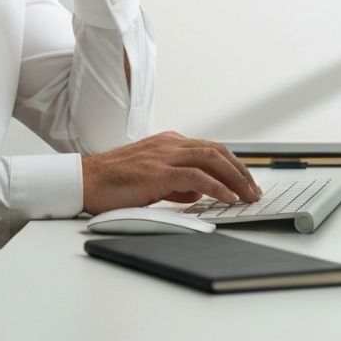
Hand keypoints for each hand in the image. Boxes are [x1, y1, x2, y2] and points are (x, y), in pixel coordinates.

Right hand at [80, 131, 261, 214]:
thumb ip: (176, 184)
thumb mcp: (151, 180)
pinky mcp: (157, 172)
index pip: (209, 149)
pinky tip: (227, 198)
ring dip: (235, 178)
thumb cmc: (114, 182)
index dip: (232, 165)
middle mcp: (168, 144)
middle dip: (241, 170)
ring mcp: (163, 155)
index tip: (246, 182)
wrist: (86, 181)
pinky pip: (196, 177)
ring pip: (211, 159)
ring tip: (248, 195)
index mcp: (167, 143)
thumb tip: (198, 194)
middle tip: (254, 190)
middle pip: (216, 151)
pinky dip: (216, 187)